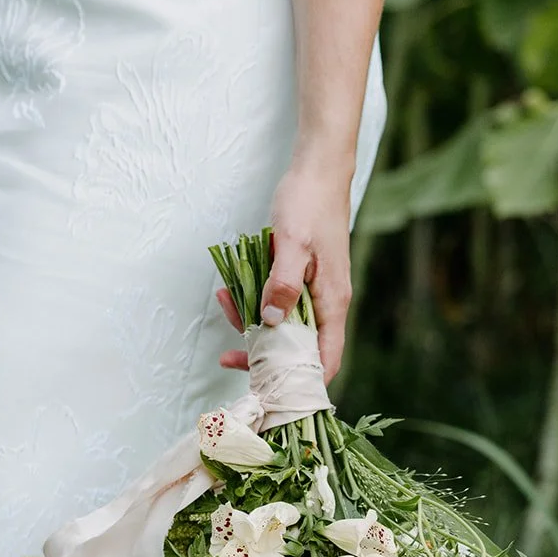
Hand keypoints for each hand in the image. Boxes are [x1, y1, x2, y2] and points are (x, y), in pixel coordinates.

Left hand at [217, 157, 353, 382]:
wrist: (319, 169)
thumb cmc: (309, 202)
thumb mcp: (291, 243)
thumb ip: (281, 284)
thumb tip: (270, 323)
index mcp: (332, 301)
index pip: (326, 360)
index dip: (299, 380)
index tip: (265, 386)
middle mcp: (327, 302)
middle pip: (300, 349)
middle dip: (263, 355)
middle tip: (228, 355)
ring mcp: (314, 291)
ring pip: (284, 326)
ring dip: (253, 325)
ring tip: (225, 304)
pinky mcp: (302, 278)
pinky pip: (278, 302)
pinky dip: (255, 302)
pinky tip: (232, 291)